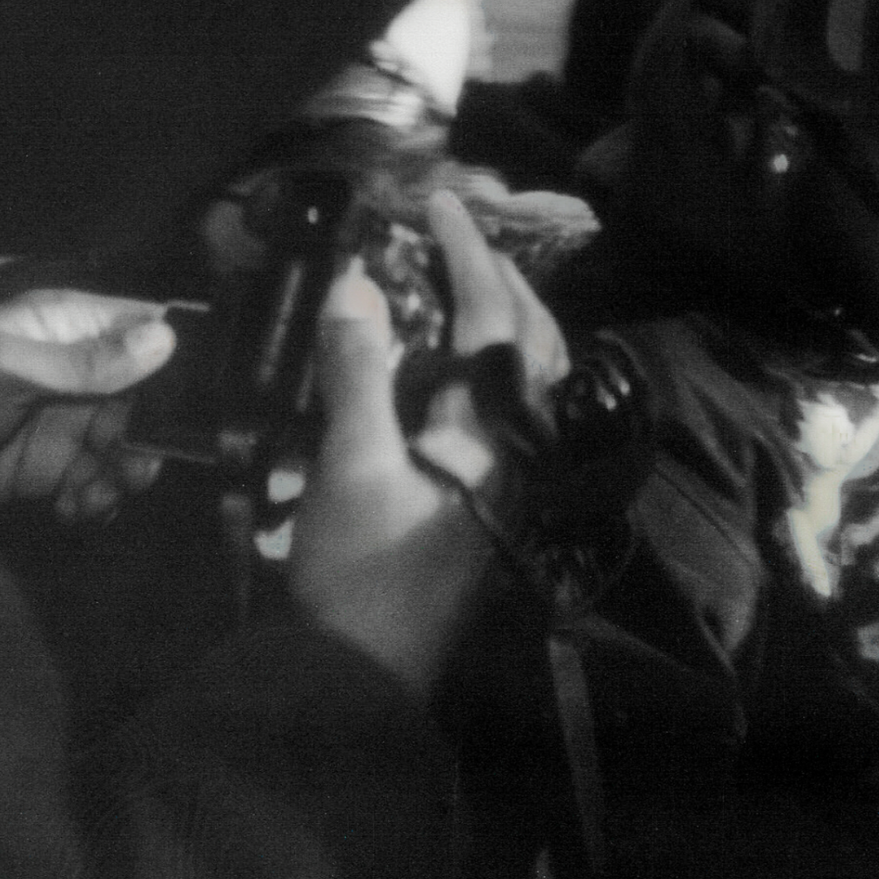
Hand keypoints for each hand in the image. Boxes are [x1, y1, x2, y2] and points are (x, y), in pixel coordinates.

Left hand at [0, 290, 176, 518]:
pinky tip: (74, 508)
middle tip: (135, 467)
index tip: (182, 401)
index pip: (138, 331)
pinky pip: (95, 483)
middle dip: (145, 437)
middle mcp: (73, 374)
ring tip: (102, 495)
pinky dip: (94, 501)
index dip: (167, 363)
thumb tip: (161, 340)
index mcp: (65, 328)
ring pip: (123, 448)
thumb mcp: (11, 366)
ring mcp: (64, 423)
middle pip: (141, 401)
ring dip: (122, 476)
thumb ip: (87, 360)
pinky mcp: (51, 468)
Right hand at [286, 190, 568, 699]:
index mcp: (496, 434)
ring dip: (504, 319)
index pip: (494, 319)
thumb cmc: (359, 572)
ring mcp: (510, 479)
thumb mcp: (348, 464)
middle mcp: (520, 449)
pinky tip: (455, 364)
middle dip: (499, 277)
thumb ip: (357, 372)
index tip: (439, 202)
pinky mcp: (489, 502)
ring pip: (528, 377)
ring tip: (463, 279)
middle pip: (531, 342)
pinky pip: (508, 411)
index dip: (468, 254)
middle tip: (456, 231)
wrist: (364, 676)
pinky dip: (490, 367)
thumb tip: (360, 282)